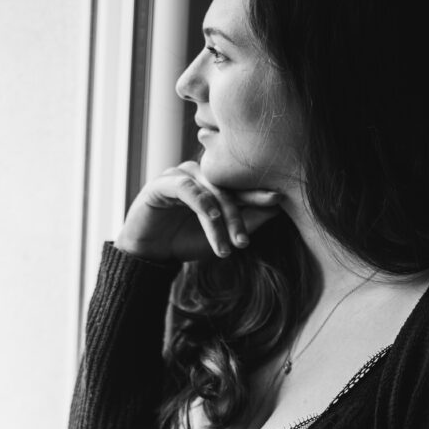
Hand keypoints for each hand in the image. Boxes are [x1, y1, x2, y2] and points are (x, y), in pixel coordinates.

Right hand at [114, 160, 280, 262]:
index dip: (259, 192)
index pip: (240, 186)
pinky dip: (200, 201)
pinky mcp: (162, 183)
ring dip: (221, 220)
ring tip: (230, 245)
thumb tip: (275, 209)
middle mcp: (200, 175)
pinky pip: (186, 187)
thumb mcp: (220, 237)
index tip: (279, 200)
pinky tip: (211, 217)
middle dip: (240, 215)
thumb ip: (245, 222)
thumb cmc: (185, 242)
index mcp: (215, 184)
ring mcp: (181, 176)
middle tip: (246, 240)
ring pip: (210, 191)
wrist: (149, 253)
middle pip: (227, 187)